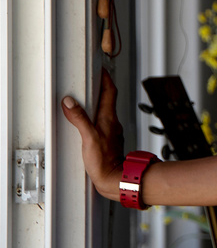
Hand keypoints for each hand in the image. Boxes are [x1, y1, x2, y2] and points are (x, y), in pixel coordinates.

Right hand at [61, 68, 125, 200]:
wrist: (114, 178)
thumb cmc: (104, 161)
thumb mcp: (88, 137)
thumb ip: (79, 119)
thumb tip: (69, 102)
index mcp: (109, 118)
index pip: (110, 92)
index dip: (105, 78)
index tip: (99, 68)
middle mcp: (112, 122)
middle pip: (107, 99)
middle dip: (99, 88)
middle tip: (89, 79)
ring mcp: (110, 131)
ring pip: (103, 111)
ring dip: (95, 102)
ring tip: (84, 98)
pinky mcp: (106, 140)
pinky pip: (100, 122)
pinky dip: (93, 117)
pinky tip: (85, 122)